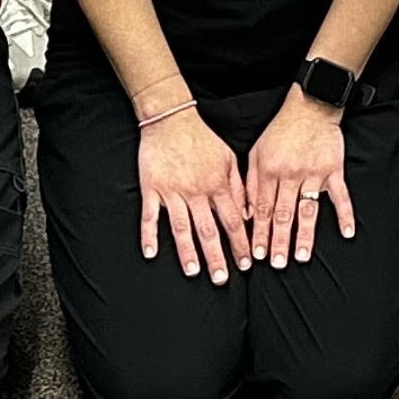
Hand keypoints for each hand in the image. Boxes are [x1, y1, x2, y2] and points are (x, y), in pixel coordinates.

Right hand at [136, 102, 250, 284]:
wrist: (171, 119)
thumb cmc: (202, 138)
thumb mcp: (229, 159)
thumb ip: (240, 187)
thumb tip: (250, 214)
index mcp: (218, 184)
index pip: (232, 221)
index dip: (240, 244)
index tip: (246, 264)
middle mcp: (197, 191)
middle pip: (208, 229)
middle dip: (216, 256)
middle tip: (222, 279)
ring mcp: (173, 191)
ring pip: (181, 227)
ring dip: (187, 251)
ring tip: (193, 272)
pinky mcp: (152, 188)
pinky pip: (149, 215)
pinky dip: (148, 235)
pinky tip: (150, 253)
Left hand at [243, 94, 357, 268]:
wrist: (310, 107)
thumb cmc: (280, 130)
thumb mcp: (256, 151)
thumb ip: (249, 182)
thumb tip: (245, 212)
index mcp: (269, 171)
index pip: (261, 208)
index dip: (259, 233)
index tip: (257, 254)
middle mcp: (290, 174)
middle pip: (283, 214)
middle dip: (278, 241)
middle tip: (276, 264)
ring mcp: (314, 173)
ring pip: (307, 209)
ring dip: (304, 235)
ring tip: (300, 256)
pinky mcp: (334, 170)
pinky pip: (340, 196)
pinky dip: (344, 214)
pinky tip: (347, 233)